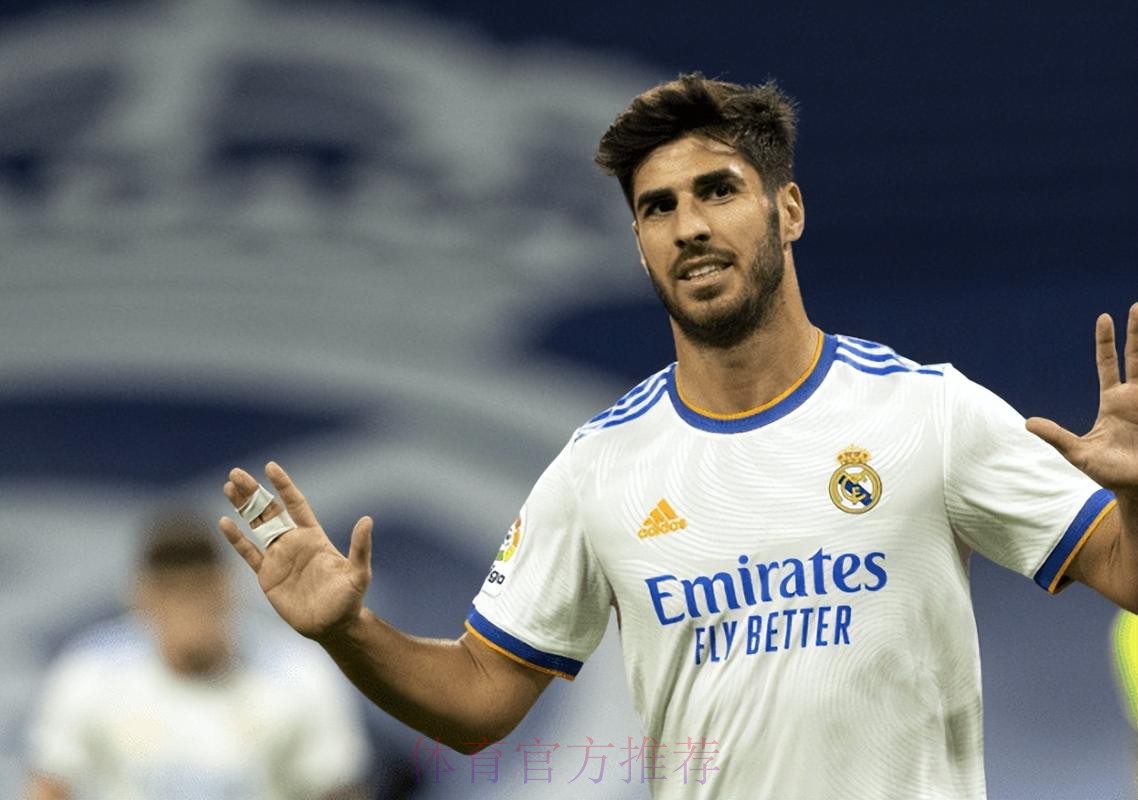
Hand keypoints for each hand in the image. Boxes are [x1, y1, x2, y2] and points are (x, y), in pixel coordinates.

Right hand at [220, 462, 372, 639]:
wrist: (332, 626)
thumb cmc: (349, 599)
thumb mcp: (358, 573)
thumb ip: (360, 547)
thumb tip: (367, 520)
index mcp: (313, 536)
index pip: (295, 504)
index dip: (283, 485)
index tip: (270, 467)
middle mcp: (293, 542)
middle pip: (269, 510)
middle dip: (253, 492)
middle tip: (236, 473)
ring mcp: (278, 557)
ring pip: (256, 526)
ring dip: (242, 508)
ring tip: (228, 487)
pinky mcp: (267, 576)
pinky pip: (248, 553)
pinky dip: (236, 539)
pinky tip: (223, 522)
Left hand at [1027, 303, 1137, 499]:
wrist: (1135, 489)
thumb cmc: (1108, 473)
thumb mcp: (1078, 453)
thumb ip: (1056, 436)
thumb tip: (1027, 423)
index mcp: (1113, 402)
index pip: (1108, 364)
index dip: (1106, 342)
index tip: (1105, 317)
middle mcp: (1133, 398)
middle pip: (1137, 357)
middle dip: (1137, 333)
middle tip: (1136, 306)